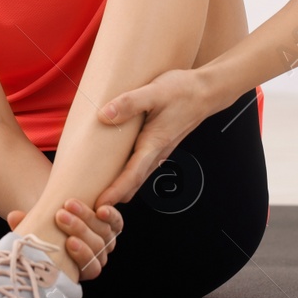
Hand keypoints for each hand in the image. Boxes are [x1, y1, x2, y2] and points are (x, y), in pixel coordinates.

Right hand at [6, 198, 122, 281]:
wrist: (58, 218)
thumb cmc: (44, 234)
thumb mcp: (34, 235)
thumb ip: (25, 231)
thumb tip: (14, 217)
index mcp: (84, 269)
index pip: (91, 268)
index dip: (83, 256)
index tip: (69, 243)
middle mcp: (98, 256)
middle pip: (97, 246)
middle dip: (79, 230)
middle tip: (61, 216)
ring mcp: (107, 240)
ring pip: (104, 232)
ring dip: (86, 217)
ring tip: (69, 205)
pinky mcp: (112, 224)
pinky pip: (116, 222)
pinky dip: (110, 215)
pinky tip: (100, 206)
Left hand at [94, 67, 214, 208]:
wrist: (207, 91)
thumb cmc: (182, 90)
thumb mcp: (154, 92)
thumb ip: (129, 103)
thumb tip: (103, 115)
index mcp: (154, 144)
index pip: (131, 176)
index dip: (114, 192)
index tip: (99, 206)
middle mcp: (157, 153)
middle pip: (133, 184)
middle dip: (114, 198)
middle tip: (91, 206)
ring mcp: (159, 151)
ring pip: (137, 178)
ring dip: (120, 188)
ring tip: (97, 193)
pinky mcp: (158, 145)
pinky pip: (140, 167)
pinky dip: (126, 176)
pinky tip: (112, 170)